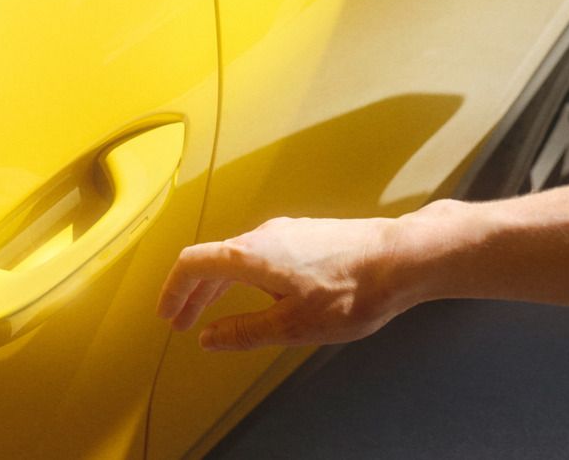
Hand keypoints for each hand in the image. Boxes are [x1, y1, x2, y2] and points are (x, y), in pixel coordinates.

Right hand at [156, 215, 420, 350]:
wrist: (402, 258)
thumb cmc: (354, 290)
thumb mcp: (292, 326)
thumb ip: (244, 332)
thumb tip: (210, 337)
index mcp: (250, 255)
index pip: (192, 265)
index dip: (173, 291)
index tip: (167, 313)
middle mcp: (264, 235)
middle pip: (212, 261)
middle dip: (192, 294)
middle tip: (182, 320)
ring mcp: (286, 231)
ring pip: (236, 257)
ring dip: (218, 286)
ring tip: (212, 312)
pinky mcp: (306, 234)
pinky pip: (259, 253)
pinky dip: (243, 276)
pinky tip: (257, 295)